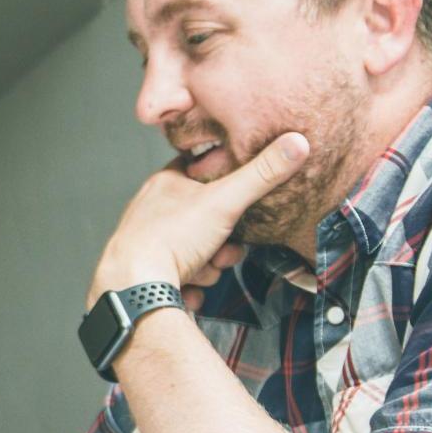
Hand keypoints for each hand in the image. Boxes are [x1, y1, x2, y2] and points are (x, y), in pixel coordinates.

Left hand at [87, 132, 309, 306]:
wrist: (134, 287)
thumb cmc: (172, 238)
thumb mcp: (225, 201)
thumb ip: (262, 175)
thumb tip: (297, 143)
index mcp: (165, 184)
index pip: (201, 172)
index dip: (225, 188)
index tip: (237, 203)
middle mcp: (151, 211)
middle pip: (204, 220)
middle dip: (222, 242)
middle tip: (223, 250)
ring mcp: (146, 243)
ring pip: (195, 252)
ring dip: (207, 267)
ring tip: (200, 271)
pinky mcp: (145, 274)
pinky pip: (179, 279)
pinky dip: (189, 287)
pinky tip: (186, 289)